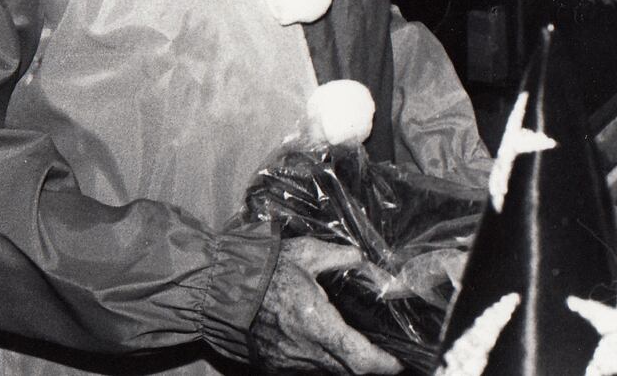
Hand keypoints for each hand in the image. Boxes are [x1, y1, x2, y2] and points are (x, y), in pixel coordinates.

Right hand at [249, 237, 402, 373]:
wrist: (218, 289)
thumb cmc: (264, 269)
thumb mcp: (307, 253)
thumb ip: (342, 257)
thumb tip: (365, 260)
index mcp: (317, 324)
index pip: (359, 358)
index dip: (383, 364)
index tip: (398, 362)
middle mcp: (304, 350)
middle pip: (347, 371)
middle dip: (369, 366)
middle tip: (387, 357)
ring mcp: (286, 361)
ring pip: (326, 371)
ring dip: (344, 363)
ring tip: (361, 348)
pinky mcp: (272, 363)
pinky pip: (305, 368)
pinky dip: (321, 360)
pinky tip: (327, 344)